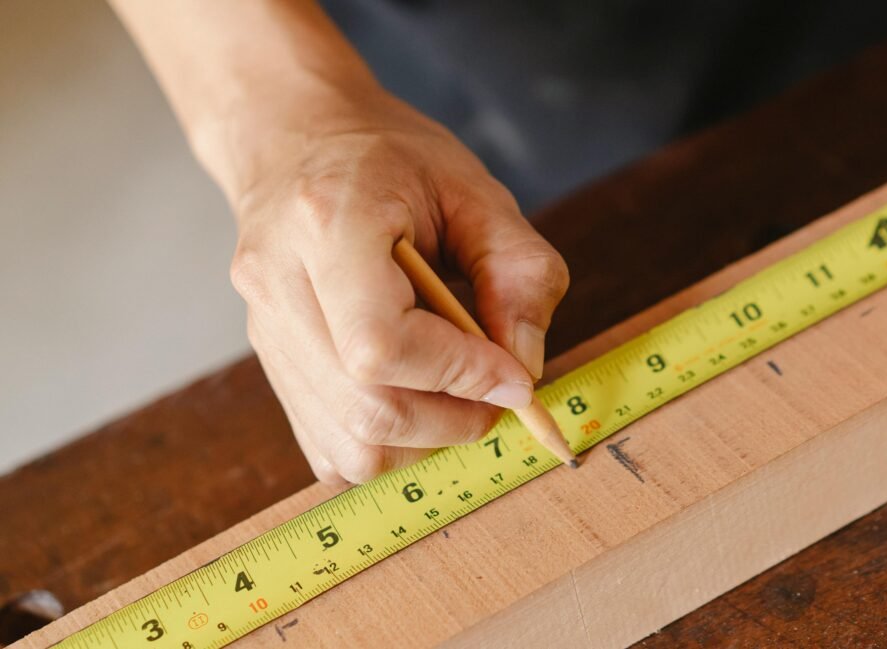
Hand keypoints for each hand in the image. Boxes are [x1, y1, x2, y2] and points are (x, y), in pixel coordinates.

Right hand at [224, 81, 568, 483]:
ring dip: (426, 440)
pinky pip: (331, 448)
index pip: (382, 344)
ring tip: (458, 390)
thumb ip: (518, 273)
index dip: (459, 374)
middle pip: (365, 409)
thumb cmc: (387, 158)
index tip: (513, 374)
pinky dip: (390, 445)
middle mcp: (278, 286)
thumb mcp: (474, 190)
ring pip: (348, 446)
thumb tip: (523, 370)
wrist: (295, 139)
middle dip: (453, 419)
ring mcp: (266, 332)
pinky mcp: (271, 366)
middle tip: (498, 390)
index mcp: (326, 224)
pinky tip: (417, 397)